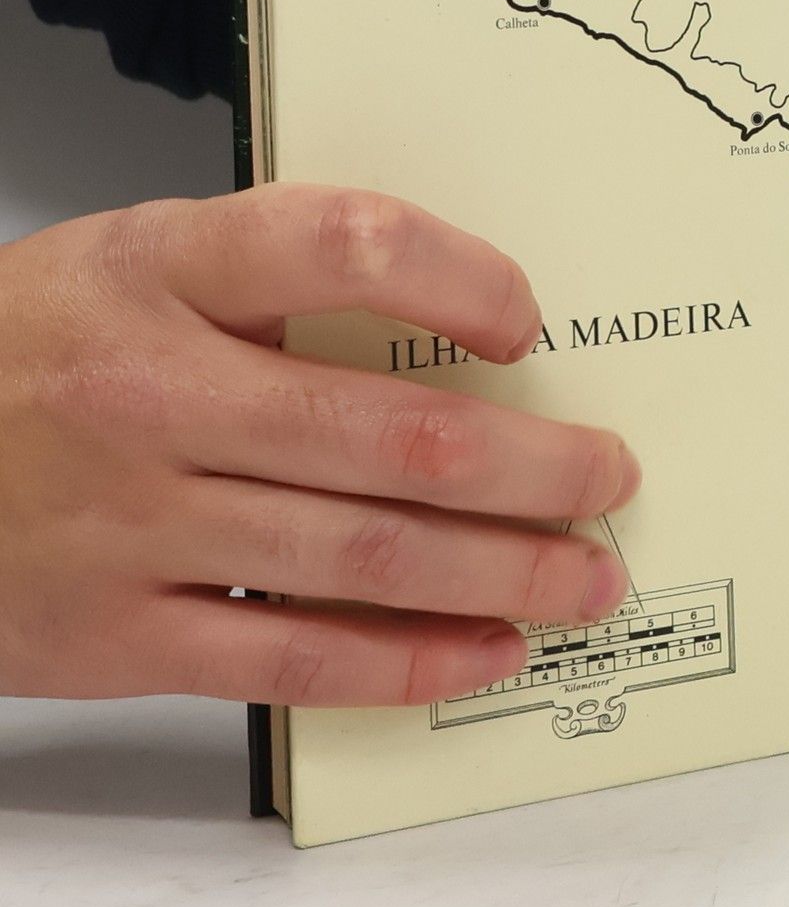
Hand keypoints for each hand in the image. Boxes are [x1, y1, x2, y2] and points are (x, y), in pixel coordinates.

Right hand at [0, 183, 639, 705]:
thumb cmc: (34, 347)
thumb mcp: (137, 259)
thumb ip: (276, 273)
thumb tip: (460, 328)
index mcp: (160, 269)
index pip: (343, 244)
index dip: (461, 281)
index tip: (528, 323)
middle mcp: (151, 392)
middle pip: (393, 435)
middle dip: (536, 467)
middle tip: (612, 476)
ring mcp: (133, 521)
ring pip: (365, 556)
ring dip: (504, 571)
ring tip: (586, 576)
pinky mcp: (116, 635)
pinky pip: (291, 660)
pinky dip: (406, 663)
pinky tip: (485, 651)